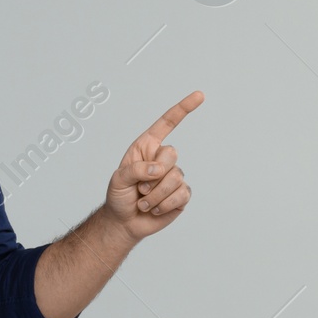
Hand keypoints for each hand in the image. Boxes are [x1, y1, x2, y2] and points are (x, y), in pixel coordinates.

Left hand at [104, 90, 203, 243]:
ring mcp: (174, 176)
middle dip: (153, 174)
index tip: (200, 95)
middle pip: (172, 154)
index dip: (183, 108)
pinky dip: (164, 204)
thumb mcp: (118, 180)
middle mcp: (162, 159)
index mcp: (147, 147)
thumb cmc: (119, 197)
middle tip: (139, 189)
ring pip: (175, 178)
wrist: (124, 222)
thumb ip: (136, 170)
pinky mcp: (181, 194)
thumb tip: (160, 170)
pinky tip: (155, 209)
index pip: (167, 123)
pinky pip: (181, 194)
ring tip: (143, 202)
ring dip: (155, 195)